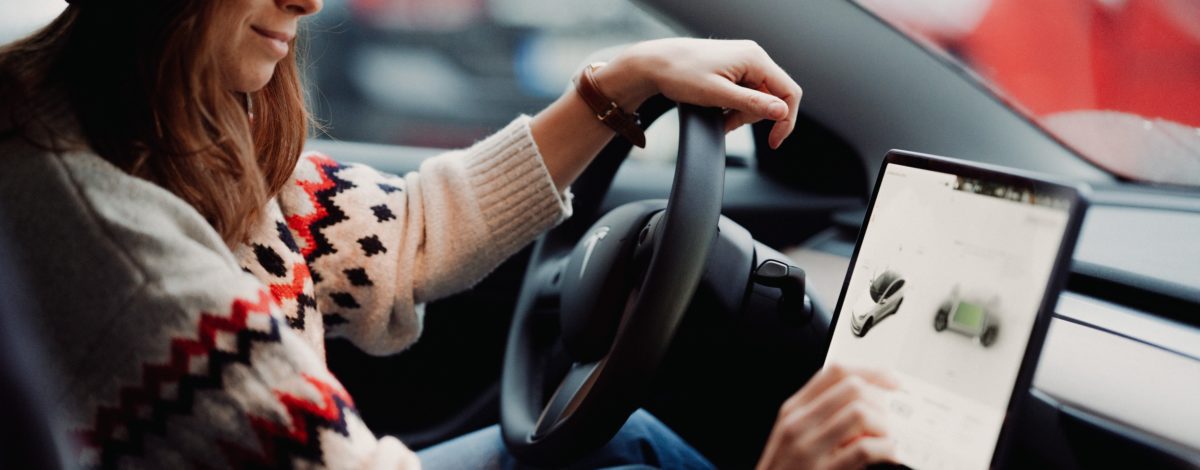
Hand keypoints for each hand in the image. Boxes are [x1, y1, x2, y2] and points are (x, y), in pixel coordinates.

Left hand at [594, 38, 802, 148]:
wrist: (653, 64)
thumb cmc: (680, 74)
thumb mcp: (717, 94)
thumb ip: (752, 103)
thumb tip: (781, 112)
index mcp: (755, 59)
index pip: (789, 92)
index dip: (785, 120)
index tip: (773, 142)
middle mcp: (753, 56)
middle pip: (772, 97)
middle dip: (752, 117)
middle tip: (728, 124)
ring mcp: (743, 61)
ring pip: (757, 97)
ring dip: (741, 114)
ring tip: (717, 116)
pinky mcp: (733, 68)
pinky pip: (744, 92)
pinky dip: (733, 106)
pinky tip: (717, 110)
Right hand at [756, 365, 899, 469]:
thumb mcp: (795, 435)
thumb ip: (822, 415)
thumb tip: (867, 399)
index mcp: (794, 409)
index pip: (835, 371)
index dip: (871, 372)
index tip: (893, 382)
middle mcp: (799, 423)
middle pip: (852, 388)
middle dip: (881, 400)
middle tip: (891, 417)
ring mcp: (809, 448)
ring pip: (859, 413)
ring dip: (884, 425)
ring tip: (887, 438)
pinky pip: (864, 449)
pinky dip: (885, 449)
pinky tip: (888, 455)